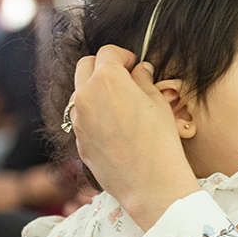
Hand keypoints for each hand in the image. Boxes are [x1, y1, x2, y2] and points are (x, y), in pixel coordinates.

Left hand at [70, 46, 199, 230]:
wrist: (150, 183)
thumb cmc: (159, 142)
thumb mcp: (158, 104)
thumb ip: (144, 81)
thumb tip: (139, 71)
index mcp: (107, 80)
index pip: (108, 53)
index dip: (123, 55)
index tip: (133, 63)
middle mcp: (86, 96)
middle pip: (85, 66)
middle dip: (103, 66)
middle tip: (123, 78)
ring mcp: (78, 119)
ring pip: (79, 92)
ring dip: (94, 90)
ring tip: (118, 104)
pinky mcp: (78, 140)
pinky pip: (81, 118)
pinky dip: (93, 115)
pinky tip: (114, 128)